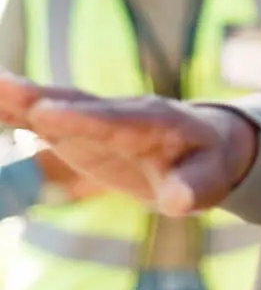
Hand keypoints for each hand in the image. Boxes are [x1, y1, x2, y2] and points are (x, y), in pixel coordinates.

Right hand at [0, 73, 258, 213]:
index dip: (82, 119)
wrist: (203, 146)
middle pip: (79, 104)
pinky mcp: (77, 128)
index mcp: (155, 122)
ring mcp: (96, 118)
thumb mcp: (209, 181)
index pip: (116, 122)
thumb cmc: (206, 164)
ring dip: (19, 97)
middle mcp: (121, 112)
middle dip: (40, 98)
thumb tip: (179, 202)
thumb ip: (193, 188)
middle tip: (1, 87)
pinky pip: (42, 117)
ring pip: (55, 104)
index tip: (45, 115)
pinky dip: (14, 110)